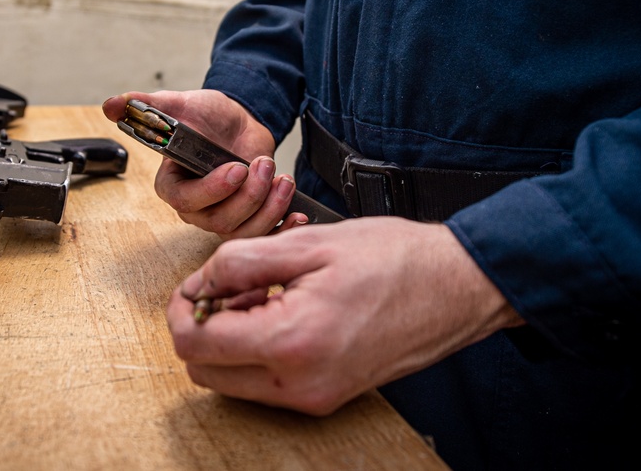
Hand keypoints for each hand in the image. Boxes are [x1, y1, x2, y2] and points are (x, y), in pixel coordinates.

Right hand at [102, 90, 306, 238]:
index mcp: (172, 186)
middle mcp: (196, 208)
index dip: (212, 190)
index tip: (236, 169)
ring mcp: (223, 217)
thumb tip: (111, 104)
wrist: (237, 121)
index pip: (185, 202)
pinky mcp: (248, 220)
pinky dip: (282, 225)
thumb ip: (146, 106)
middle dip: (248, 196)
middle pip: (219, 221)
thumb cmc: (206, 116)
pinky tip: (296, 212)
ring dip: (268, 206)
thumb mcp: (178, 106)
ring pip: (244, 230)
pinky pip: (263, 235)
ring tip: (281, 177)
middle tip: (265, 166)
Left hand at [166, 217, 524, 414]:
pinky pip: (265, 382)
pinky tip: (281, 310)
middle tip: (226, 286)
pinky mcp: (326, 396)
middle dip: (200, 327)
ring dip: (228, 339)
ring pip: (232, 380)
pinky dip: (256, 349)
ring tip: (261, 293)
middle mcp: (299, 383)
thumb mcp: (308, 244)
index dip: (182, 307)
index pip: (195, 343)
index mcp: (290, 341)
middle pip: (205, 371)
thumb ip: (240, 261)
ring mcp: (314, 396)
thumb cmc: (396, 259)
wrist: (458, 287)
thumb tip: (200, 281)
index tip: (195, 283)